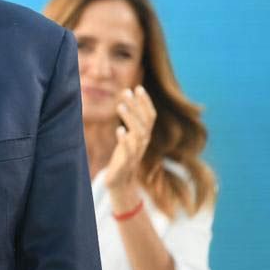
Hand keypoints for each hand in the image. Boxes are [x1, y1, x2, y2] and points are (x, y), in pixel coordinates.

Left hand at [104, 86, 156, 208]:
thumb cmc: (123, 156)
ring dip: (130, 119)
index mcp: (144, 136)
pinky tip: (119, 129)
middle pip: (144, 122)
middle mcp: (143, 143)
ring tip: (120, 106)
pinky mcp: (126, 163)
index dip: (145, 102)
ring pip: (138, 134)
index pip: (150, 116)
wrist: (121, 182)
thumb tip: (128, 98)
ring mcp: (136, 153)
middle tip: (126, 91)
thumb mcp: (129, 137)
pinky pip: (129, 150)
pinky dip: (125, 140)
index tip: (138, 87)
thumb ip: (130, 120)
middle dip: (136, 106)